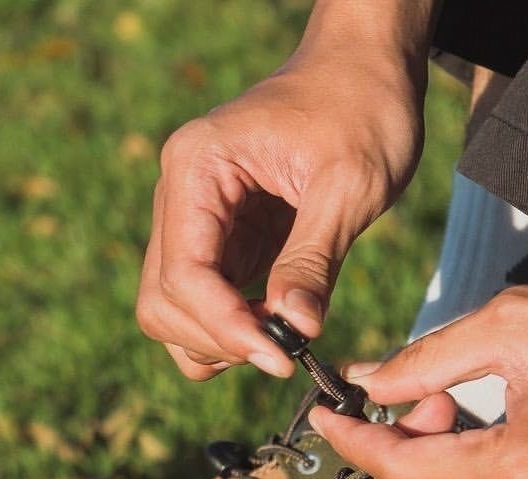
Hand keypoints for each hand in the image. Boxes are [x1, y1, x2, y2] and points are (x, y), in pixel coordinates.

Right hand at [136, 39, 424, 380]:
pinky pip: (203, 304)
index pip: (184, 275)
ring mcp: (196, 221)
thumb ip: (315, 259)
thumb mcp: (350, 183)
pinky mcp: (221, 241)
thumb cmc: (362, 107)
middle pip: (162, 302)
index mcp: (198, 168)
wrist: (364, 70)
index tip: (280, 359)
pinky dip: (230, 330)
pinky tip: (274, 328)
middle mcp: (181, 195)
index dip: (226, 328)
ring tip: (281, 338)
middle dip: (219, 339)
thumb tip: (294, 331)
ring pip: (171, 311)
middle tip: (284, 350)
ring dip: (219, 342)